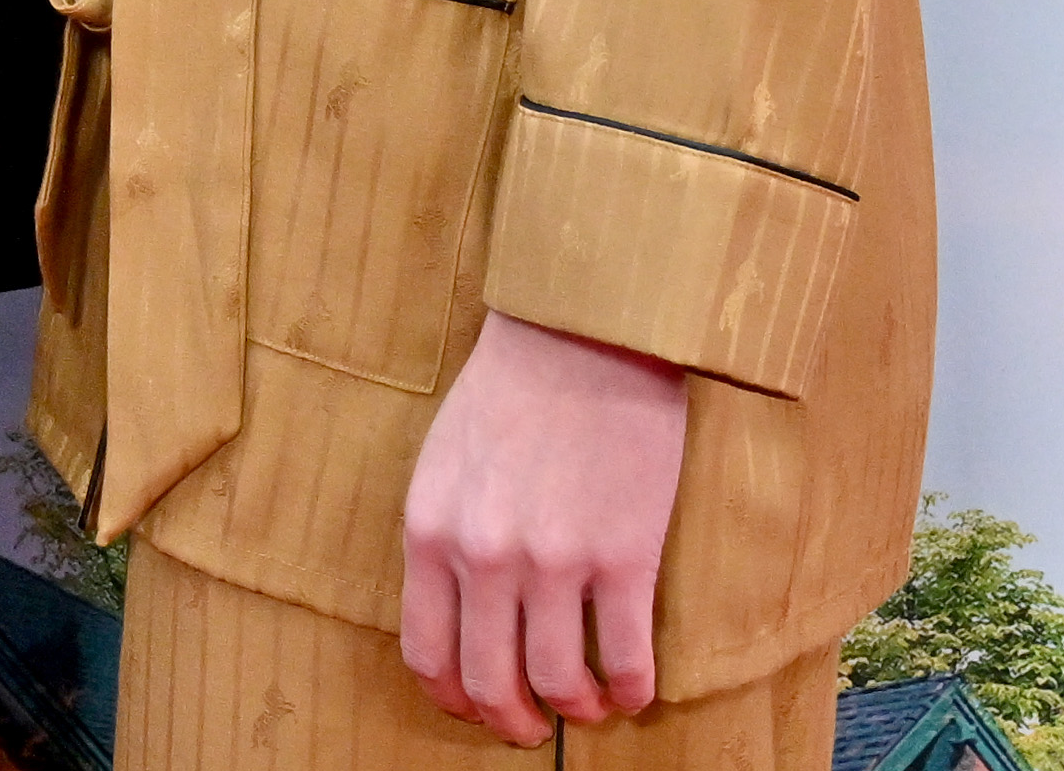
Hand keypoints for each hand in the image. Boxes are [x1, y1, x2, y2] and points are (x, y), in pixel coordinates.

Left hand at [400, 309, 687, 736]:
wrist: (580, 335)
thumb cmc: (511, 392)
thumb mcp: (444, 463)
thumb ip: (445, 537)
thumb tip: (461, 614)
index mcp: (430, 531)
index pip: (427, 651)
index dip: (454, 696)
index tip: (475, 708)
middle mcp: (484, 556)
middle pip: (490, 681)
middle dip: (511, 720)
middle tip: (530, 728)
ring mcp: (554, 561)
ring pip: (560, 683)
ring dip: (576, 711)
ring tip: (590, 707)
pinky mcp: (624, 557)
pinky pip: (627, 659)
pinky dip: (632, 691)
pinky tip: (636, 689)